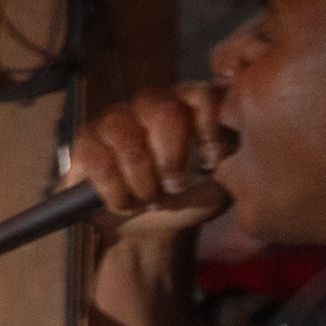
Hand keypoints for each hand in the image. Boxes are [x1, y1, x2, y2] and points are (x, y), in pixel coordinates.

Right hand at [72, 81, 232, 226]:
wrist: (148, 230)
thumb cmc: (187, 200)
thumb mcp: (222, 182)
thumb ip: (234, 158)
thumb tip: (239, 144)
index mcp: (186, 104)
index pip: (200, 95)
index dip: (207, 128)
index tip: (211, 162)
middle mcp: (149, 104)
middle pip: (163, 111)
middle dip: (171, 158)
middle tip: (176, 186)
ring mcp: (113, 120)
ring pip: (129, 141)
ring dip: (143, 179)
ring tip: (150, 199)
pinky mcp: (85, 143)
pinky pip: (99, 163)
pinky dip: (116, 191)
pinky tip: (126, 203)